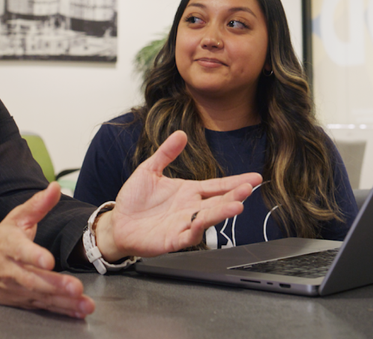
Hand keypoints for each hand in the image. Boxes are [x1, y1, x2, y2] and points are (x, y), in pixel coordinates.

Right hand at [0, 182, 94, 318]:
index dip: (33, 255)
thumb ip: (38, 204)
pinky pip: (44, 307)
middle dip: (55, 284)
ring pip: (40, 296)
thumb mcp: (15, 218)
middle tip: (75, 287)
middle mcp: (12, 269)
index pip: (20, 250)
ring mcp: (17, 288)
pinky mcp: (24, 301)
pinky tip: (78, 311)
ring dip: (63, 301)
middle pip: (33, 279)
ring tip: (84, 303)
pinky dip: (62, 311)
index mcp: (9, 245)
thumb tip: (55, 187)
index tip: (48, 260)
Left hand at [94, 131, 261, 260]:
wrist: (118, 223)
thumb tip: (181, 134)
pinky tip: (203, 222)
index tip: (254, 177)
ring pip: (208, 219)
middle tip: (249, 188)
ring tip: (237, 205)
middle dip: (234, 195)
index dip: (235, 181)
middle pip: (217, 202)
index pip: (217, 185)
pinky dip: (197, 230)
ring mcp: (184, 224)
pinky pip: (189, 235)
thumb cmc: (134, 200)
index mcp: (188, 191)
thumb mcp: (149, 170)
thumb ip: (166, 153)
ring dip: (222, 213)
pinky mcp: (173, 239)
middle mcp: (190, 208)